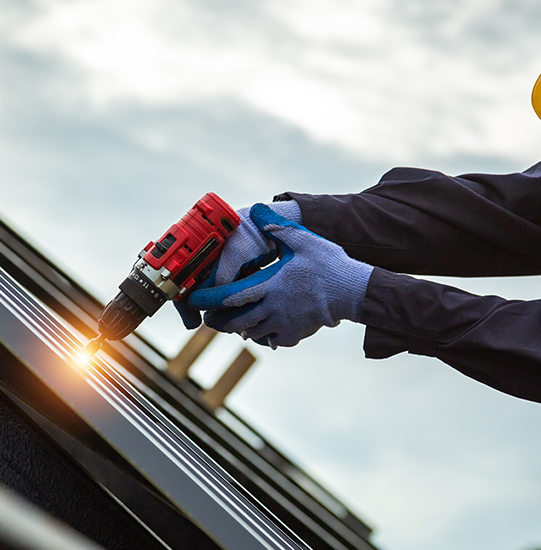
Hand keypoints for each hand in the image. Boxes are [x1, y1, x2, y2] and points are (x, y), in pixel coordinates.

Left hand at [187, 204, 372, 347]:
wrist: (353, 292)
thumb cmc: (328, 265)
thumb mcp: (303, 239)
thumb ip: (277, 227)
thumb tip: (256, 209)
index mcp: (270, 285)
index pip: (230, 296)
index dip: (209, 299)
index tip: (196, 300)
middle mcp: (272, 307)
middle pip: (236, 321)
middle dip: (220, 321)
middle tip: (210, 318)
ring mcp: (283, 323)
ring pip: (252, 332)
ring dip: (240, 328)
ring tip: (234, 323)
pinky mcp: (295, 334)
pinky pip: (272, 340)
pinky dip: (263, 336)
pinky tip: (262, 330)